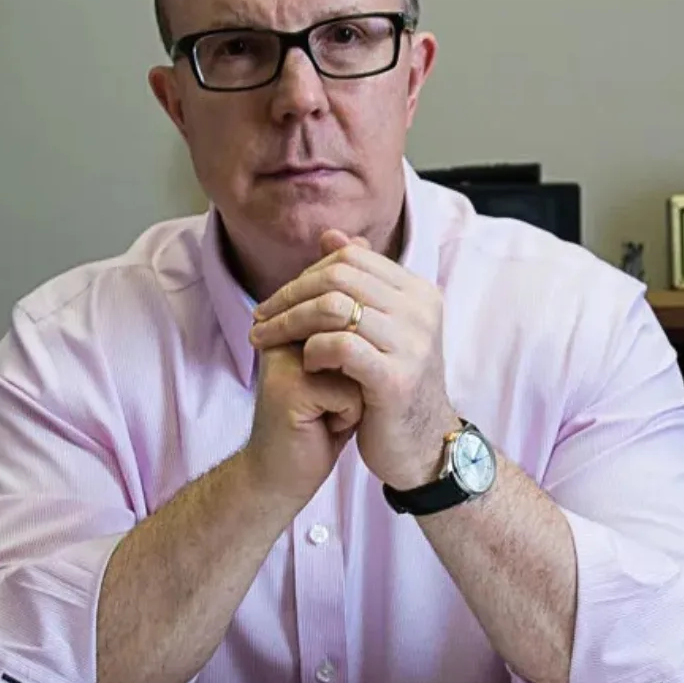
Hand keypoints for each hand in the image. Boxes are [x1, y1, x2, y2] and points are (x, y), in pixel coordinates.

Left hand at [247, 228, 455, 490]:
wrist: (423, 447)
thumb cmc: (392, 386)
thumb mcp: (379, 328)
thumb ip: (358, 283)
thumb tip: (330, 235)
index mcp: (417, 292)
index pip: (351, 257)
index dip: (306, 274)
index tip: (277, 300)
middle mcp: (420, 310)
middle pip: (338, 275)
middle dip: (289, 295)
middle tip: (260, 318)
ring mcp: (412, 343)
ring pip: (333, 306)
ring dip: (290, 322)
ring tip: (267, 340)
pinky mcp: (395, 378)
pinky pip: (340, 345)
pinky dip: (312, 350)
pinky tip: (304, 364)